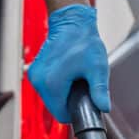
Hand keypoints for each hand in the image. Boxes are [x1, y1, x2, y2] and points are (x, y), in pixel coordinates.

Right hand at [27, 4, 109, 122]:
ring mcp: (35, 76)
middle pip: (55, 108)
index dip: (75, 113)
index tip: (85, 103)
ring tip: (75, 79)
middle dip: (69, 102)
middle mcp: (40, 81)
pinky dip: (56, 87)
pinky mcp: (34, 71)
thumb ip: (100, 90)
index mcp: (53, 84)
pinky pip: (46, 88)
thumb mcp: (97, 68)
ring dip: (62, 95)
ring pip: (50, 99)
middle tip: (82, 87)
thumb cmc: (83, 41)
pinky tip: (67, 75)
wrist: (71, 22)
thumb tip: (104, 108)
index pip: (61, 115)